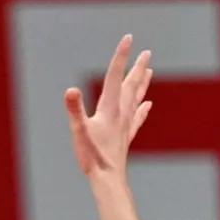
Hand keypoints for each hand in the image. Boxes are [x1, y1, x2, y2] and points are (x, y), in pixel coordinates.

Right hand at [63, 34, 153, 178]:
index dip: (121, 56)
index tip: (129, 39)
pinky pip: (137, 118)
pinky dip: (142, 109)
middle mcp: (120, 114)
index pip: (115, 76)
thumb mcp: (79, 132)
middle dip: (137, 67)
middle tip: (146, 52)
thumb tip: (70, 90)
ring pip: (136, 99)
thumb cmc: (92, 157)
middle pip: (131, 85)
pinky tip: (148, 105)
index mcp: (109, 108)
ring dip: (142, 83)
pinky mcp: (125, 137)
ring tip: (149, 70)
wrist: (108, 180)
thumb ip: (75, 110)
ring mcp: (124, 126)